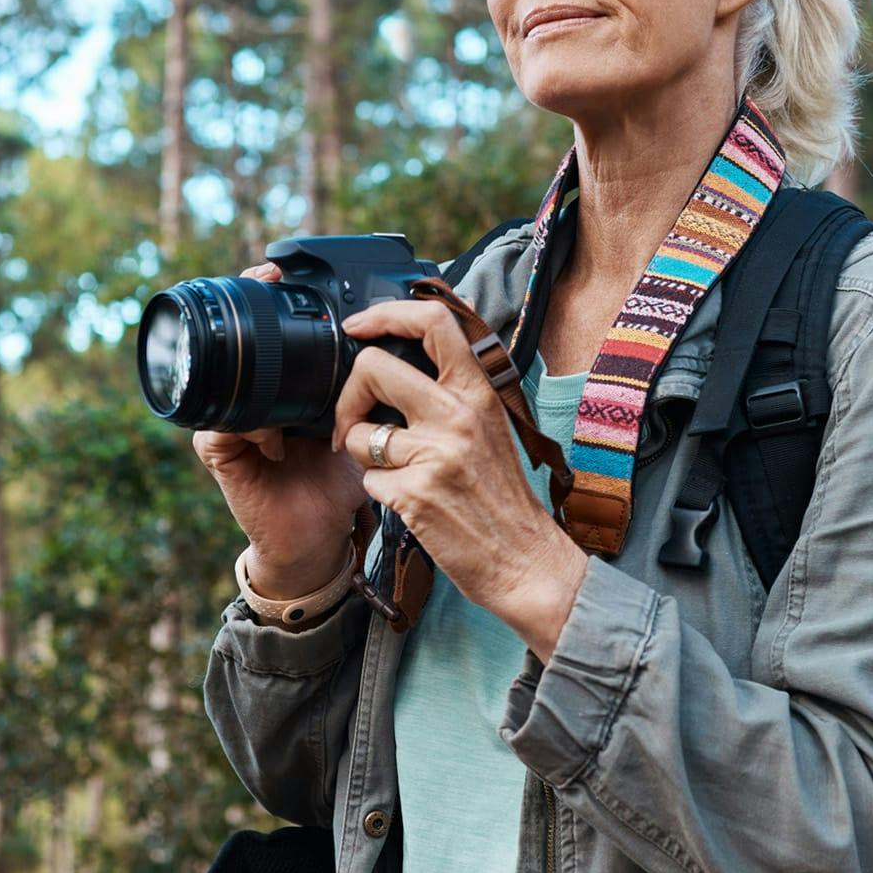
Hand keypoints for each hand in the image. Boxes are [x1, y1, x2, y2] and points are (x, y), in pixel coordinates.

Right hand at [192, 262, 368, 598]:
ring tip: (266, 351)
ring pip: (225, 381)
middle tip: (269, 281)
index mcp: (289, 385)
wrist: (321, 538)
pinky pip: (218, 429)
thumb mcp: (370, 422)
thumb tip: (411, 336)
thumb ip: (381, 384)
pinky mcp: (220, 455)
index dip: (274, 296)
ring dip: (246, 368)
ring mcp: (233, 423)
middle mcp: (256, 398)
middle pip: (239, 342)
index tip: (288, 269)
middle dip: (251, 307)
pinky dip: (247, 428)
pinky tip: (274, 437)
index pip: (272, 330)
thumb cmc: (346, 478)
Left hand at [331, 298, 587, 661]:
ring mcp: (435, 455)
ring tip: (396, 471)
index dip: (386, 313)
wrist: (524, 559)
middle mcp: (457, 416)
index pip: (433, 323)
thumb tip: (411, 352)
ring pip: (359, 433)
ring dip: (363, 454)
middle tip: (353, 421)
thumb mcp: (490, 427)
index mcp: (478, 393)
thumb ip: (456, 390)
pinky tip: (409, 501)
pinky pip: (368, 479)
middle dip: (348, 395)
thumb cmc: (504, 496)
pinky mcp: (415, 495)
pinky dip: (379, 491)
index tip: (361, 326)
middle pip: (372, 367)